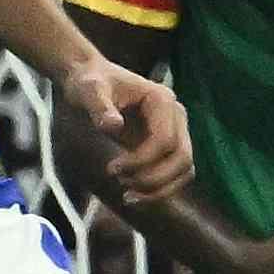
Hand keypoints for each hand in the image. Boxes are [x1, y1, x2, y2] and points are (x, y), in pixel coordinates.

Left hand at [56, 56, 191, 209]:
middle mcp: (176, 116)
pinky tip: (133, 195)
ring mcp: (175, 131)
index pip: (165, 141)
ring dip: (159, 188)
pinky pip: (175, 173)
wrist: (93, 79)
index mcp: (162, 101)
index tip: (111, 169)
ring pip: (184, 169)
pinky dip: (159, 189)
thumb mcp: (88, 90)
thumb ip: (99, 107)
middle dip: (154, 179)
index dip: (141, 161)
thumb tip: (113, 126)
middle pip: (183, 158)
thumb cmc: (90, 82)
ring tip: (127, 195)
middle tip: (122, 185)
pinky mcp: (168, 145)